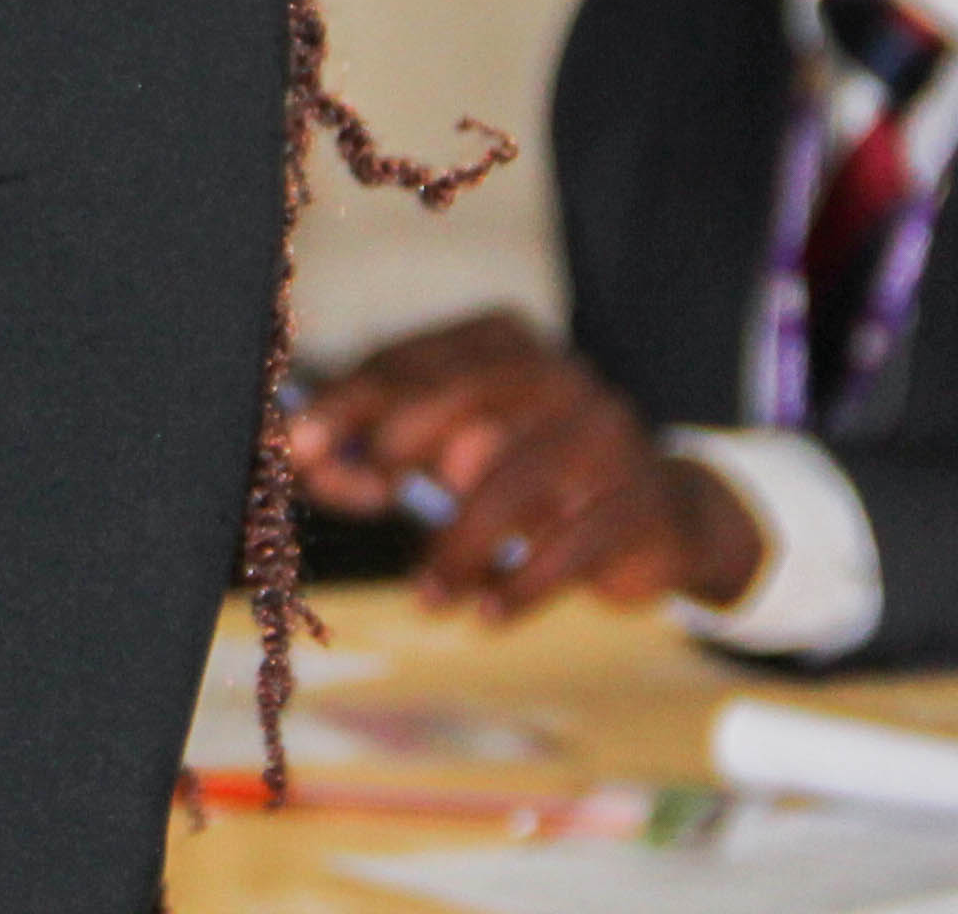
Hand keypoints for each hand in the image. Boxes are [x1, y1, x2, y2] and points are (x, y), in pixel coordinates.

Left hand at [288, 312, 762, 620]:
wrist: (659, 516)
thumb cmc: (524, 474)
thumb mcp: (446, 453)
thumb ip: (375, 454)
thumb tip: (307, 463)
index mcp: (504, 343)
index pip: (411, 362)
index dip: (349, 403)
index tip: (298, 446)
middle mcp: (561, 375)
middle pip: (461, 402)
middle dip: (396, 453)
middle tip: (361, 500)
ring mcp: (611, 435)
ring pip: (514, 484)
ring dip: (457, 548)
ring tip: (426, 597)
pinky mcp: (643, 502)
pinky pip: (571, 547)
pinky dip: (519, 587)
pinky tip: (485, 615)